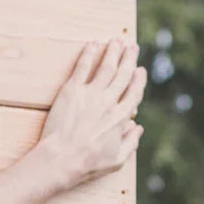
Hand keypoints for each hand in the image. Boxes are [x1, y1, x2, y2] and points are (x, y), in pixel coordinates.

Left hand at [37, 37, 147, 187]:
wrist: (62, 159)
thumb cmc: (89, 164)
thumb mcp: (117, 160)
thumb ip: (131, 143)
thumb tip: (138, 128)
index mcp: (120, 119)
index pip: (134, 93)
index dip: (139, 80)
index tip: (140, 70)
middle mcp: (108, 102)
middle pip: (122, 75)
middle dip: (129, 58)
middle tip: (132, 46)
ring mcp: (90, 94)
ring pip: (106, 66)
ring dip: (113, 51)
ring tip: (117, 40)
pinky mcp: (72, 90)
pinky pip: (83, 66)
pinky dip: (90, 53)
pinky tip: (94, 44)